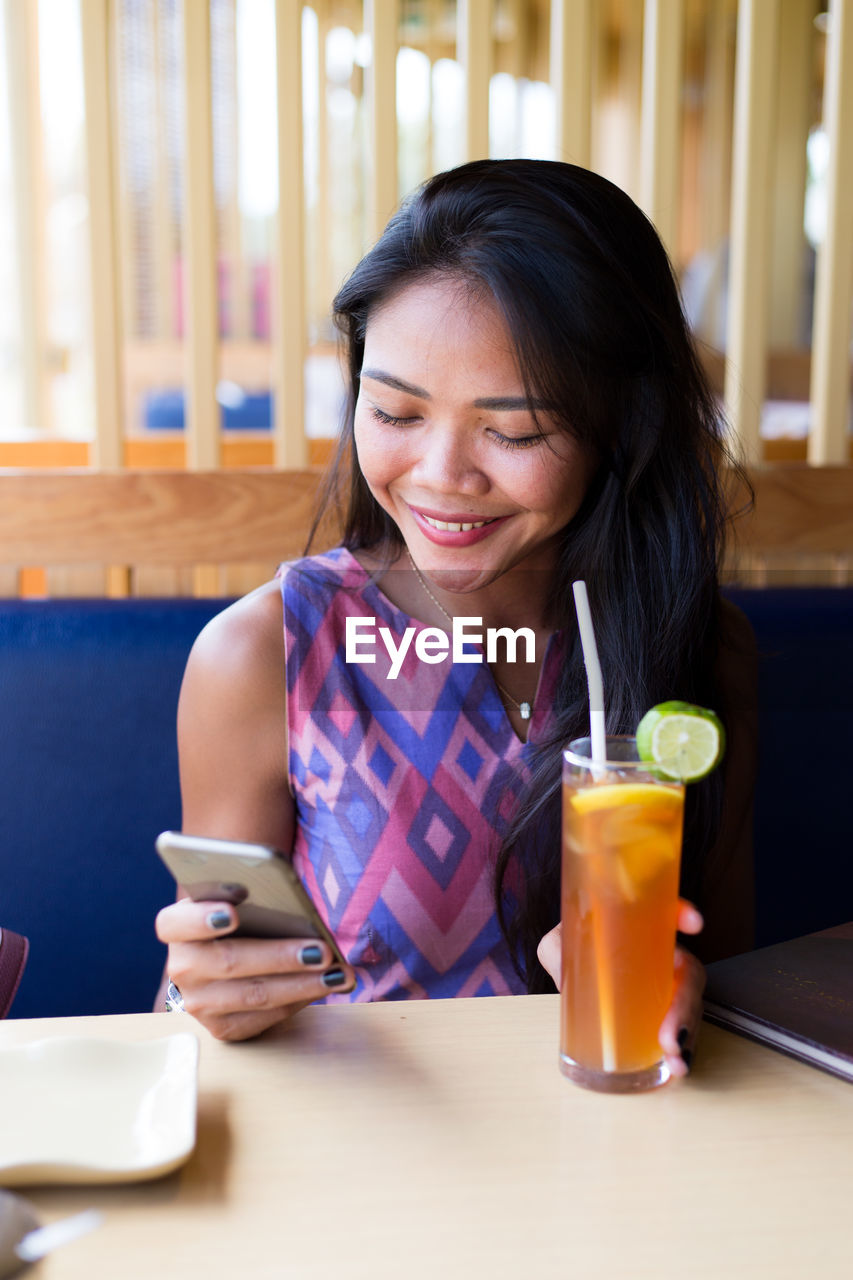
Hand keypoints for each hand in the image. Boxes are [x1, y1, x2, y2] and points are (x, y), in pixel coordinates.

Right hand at [155, 899, 355, 1040]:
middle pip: (229, 962)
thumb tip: (287, 902)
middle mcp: (182, 967)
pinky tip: (326, 986)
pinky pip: (265, 1017)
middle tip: (322, 950)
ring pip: (254, 994)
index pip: (175, 923)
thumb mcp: (236, 898)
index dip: (202, 918)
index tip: (233, 913)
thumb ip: (249, 894)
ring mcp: (198, 1002)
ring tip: (338, 973)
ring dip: (302, 984)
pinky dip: (300, 1000)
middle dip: (281, 957)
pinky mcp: (222, 1026)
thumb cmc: (241, 916)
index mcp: (176, 927)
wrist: (227, 954)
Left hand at [536, 898, 706, 1077]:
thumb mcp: (557, 944)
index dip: (683, 913)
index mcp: (638, 928)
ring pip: (690, 1004)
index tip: (694, 923)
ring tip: (676, 1058)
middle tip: (671, 1034)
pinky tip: (676, 1066)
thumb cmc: (571, 950)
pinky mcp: (662, 1014)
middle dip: (686, 1002)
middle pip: (687, 972)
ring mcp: (665, 986)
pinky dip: (684, 1048)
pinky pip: (681, 1028)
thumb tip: (564, 966)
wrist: (573, 973)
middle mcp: (660, 955)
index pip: (666, 912)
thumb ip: (556, 949)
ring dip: (689, 1032)